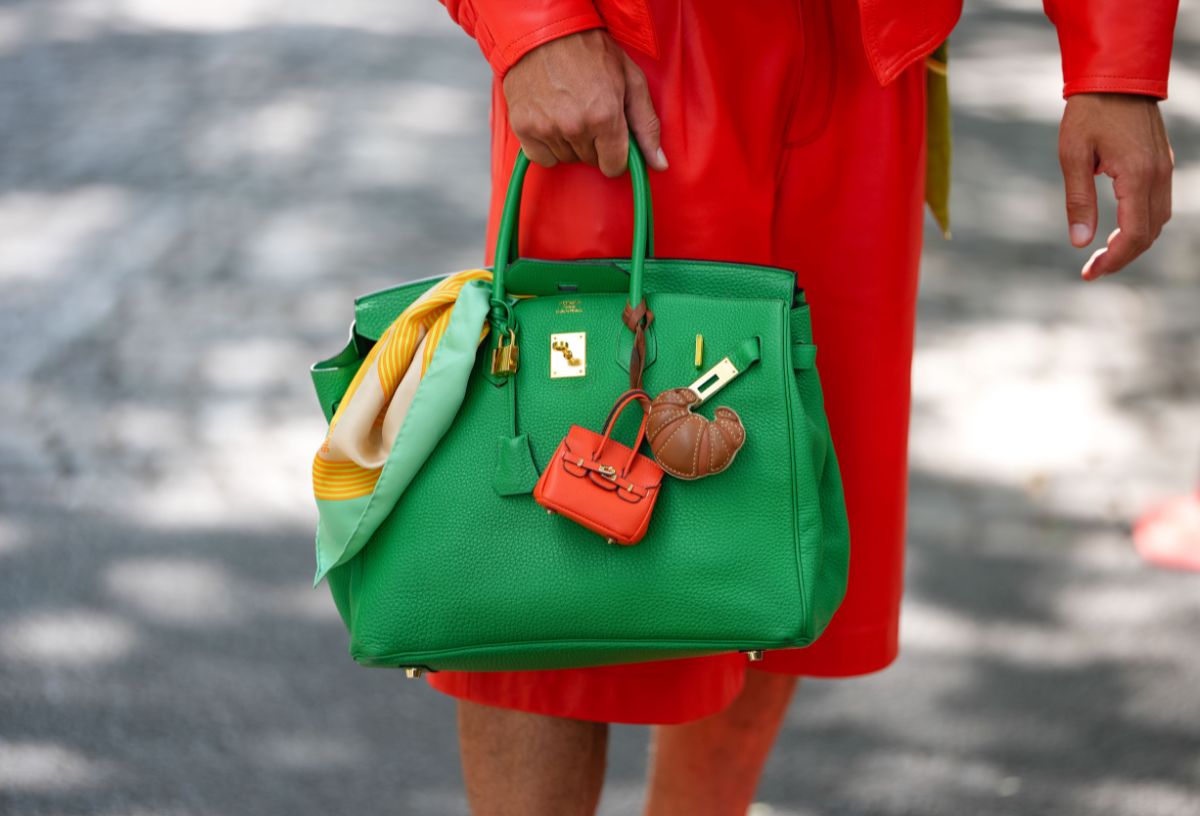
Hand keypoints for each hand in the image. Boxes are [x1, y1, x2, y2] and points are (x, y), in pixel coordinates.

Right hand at [501, 29, 667, 176]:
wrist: (545, 31)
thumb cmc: (591, 51)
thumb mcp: (631, 80)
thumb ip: (646, 125)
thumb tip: (660, 164)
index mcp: (605, 116)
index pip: (614, 166)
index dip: (616, 153)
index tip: (612, 137)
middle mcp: (575, 126)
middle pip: (591, 161)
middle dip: (595, 144)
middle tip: (589, 113)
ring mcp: (547, 128)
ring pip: (568, 158)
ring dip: (572, 143)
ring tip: (570, 111)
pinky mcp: (523, 127)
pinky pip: (543, 158)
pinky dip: (548, 147)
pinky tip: (552, 122)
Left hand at [1058, 93, 1173, 279]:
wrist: (1117, 75)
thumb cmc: (1089, 113)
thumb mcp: (1072, 156)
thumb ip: (1079, 201)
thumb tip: (1081, 242)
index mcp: (1137, 177)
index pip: (1133, 236)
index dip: (1113, 261)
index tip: (1089, 274)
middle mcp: (1158, 176)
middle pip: (1149, 234)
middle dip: (1122, 257)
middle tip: (1093, 270)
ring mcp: (1164, 169)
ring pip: (1158, 221)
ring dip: (1134, 243)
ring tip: (1104, 254)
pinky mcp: (1161, 163)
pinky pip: (1159, 204)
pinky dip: (1142, 224)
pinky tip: (1118, 229)